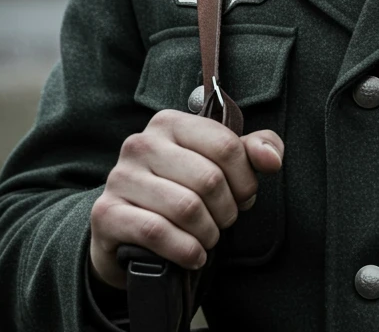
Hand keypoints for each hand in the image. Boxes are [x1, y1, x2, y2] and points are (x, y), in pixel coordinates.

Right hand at [89, 109, 283, 288]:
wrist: (127, 232)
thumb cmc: (181, 189)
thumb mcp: (220, 164)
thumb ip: (254, 150)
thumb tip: (272, 160)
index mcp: (170, 122)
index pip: (225, 145)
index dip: (246, 178)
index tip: (246, 196)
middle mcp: (141, 144)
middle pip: (209, 179)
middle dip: (228, 209)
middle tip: (225, 221)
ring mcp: (119, 178)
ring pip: (186, 207)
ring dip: (209, 233)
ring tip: (209, 238)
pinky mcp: (106, 214)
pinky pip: (157, 232)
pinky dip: (186, 250)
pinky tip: (193, 256)